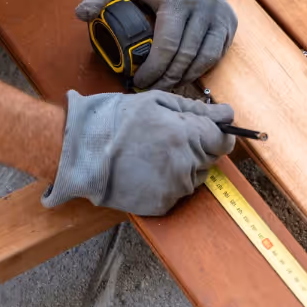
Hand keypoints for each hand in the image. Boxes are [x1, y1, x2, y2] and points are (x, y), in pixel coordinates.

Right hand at [42, 90, 234, 216]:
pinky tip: (146, 168)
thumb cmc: (114, 120)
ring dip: (183, 165)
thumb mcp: (153, 101)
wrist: (79, 152)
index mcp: (185, 135)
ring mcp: (173, 188)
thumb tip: (227, 113)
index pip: (223, 139)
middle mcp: (184, 165)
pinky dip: (168, 181)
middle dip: (197, 146)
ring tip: (153, 152)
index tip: (204, 128)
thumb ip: (194, 108)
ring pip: (195, 176)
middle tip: (167, 137)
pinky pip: (177, 192)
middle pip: (210, 158)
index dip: (217, 132)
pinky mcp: (161, 205)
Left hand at [76, 0, 236, 89]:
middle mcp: (203, 6)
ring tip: (165, 85)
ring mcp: (220, 15)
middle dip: (167, 79)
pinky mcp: (229, 22)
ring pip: (205, 59)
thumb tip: (82, 14)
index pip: (167, 45)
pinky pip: (217, 54)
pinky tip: (184, 75)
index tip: (139, 80)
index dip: (154, 69)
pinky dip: (201, 69)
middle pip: (186, 56)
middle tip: (151, 88)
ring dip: (184, 78)